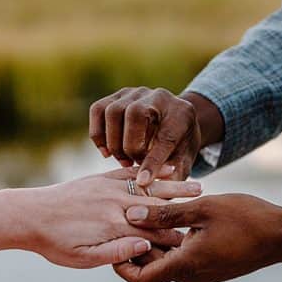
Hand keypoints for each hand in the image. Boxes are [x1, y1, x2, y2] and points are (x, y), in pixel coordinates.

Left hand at [0, 166, 199, 267]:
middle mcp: (115, 204)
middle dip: (183, 207)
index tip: (196, 239)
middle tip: (209, 205)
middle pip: (156, 206)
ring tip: (197, 184)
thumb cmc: (54, 243)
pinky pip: (131, 172)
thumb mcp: (83, 258)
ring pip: (148, 186)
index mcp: (113, 227)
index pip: (152, 232)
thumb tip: (144, 246)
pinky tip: (167, 166)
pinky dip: (150, 169)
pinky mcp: (102, 178)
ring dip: (174, 185)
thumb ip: (115, 251)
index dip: (175, 236)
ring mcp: (109, 188)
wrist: (29, 214)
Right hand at [88, 88, 223, 185]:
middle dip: (130, 146)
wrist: (173, 124)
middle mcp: (159, 96)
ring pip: (113, 111)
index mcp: (182, 114)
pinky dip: (98, 134)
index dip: (153, 161)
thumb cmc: (178, 149)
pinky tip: (107, 152)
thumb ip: (172, 176)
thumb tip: (156, 190)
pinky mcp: (116, 96)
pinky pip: (98, 110)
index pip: (165, 136)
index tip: (143, 182)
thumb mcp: (182, 163)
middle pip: (135, 114)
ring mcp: (135, 92)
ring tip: (122, 161)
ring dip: (113, 141)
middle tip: (131, 166)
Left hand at [113, 194, 281, 281]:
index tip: (115, 240)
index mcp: (186, 266)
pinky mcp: (209, 268)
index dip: (121, 264)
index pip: (140, 279)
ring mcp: (201, 275)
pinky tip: (171, 219)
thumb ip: (165, 214)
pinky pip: (180, 260)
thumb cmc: (246, 218)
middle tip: (127, 219)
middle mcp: (190, 277)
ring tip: (148, 213)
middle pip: (149, 270)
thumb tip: (131, 214)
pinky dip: (170, 244)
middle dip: (135, 248)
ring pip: (165, 264)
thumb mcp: (202, 208)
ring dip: (154, 244)